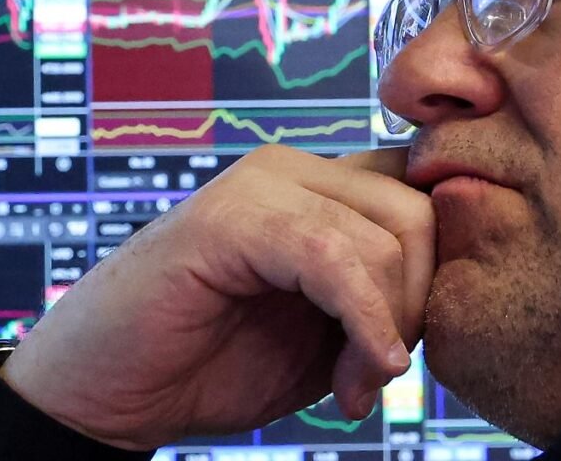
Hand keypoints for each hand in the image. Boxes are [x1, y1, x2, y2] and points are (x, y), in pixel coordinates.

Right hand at [0, 145, 434, 449]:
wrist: (111, 390)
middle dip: (418, 306)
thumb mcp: (324, 335)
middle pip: (418, 212)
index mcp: (318, 187)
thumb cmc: (212, 362)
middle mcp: (294, 169)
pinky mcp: (232, 216)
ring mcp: (261, 184)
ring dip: (386, 328)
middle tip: (375, 373)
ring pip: (387, 235)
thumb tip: (450, 295)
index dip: (438, 273)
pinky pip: (331, 258)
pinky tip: (358, 373)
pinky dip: (362, 320)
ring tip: (351, 384)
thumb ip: (379, 302)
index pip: (423, 197)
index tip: (408, 345)